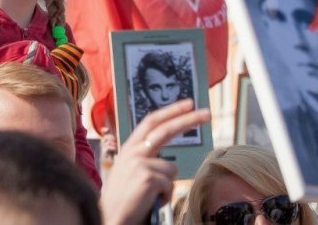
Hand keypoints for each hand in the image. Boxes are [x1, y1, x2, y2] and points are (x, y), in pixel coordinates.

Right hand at [100, 99, 210, 224]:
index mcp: (129, 148)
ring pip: (172, 169)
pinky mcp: (147, 177)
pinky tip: (149, 202)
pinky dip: (164, 197)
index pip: (151, 121)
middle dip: (189, 120)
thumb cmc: (122, 199)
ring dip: (166, 186)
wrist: (109, 219)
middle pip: (166, 129)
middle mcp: (133, 151)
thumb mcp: (129, 171)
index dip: (170, 111)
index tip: (188, 104)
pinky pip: (170, 184)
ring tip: (149, 196)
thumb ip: (144, 159)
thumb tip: (168, 157)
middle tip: (208, 113)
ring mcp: (139, 163)